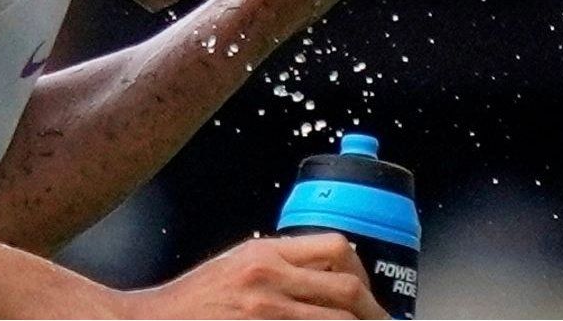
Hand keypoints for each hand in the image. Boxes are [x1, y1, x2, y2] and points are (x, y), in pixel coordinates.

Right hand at [123, 234, 387, 318]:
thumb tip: (326, 280)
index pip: (336, 248)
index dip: (365, 276)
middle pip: (346, 291)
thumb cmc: (187, 306)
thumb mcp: (233, 267)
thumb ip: (276, 267)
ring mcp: (264, 314)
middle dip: (374, 315)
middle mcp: (267, 280)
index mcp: (264, 254)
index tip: (371, 298)